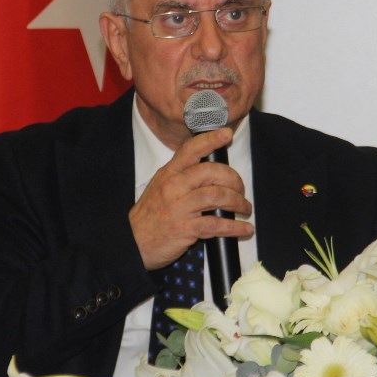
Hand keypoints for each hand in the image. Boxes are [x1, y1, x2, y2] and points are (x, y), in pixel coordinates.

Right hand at [129, 128, 253, 270]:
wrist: (132, 242)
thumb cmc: (149, 216)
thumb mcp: (160, 187)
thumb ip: (181, 177)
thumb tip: (211, 172)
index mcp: (168, 174)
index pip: (190, 149)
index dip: (211, 139)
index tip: (227, 134)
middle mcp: (174, 186)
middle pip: (211, 172)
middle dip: (233, 179)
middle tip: (240, 189)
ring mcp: (180, 207)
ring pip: (217, 196)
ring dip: (237, 202)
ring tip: (244, 207)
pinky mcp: (186, 228)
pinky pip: (216, 224)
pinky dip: (234, 226)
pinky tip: (244, 228)